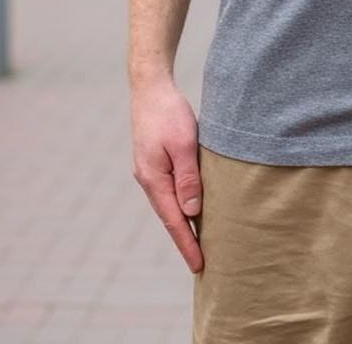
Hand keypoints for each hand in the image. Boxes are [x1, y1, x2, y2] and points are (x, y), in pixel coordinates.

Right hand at [130, 76, 204, 272]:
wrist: (150, 87)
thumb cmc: (169, 113)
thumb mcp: (184, 144)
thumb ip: (188, 178)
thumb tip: (192, 211)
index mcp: (154, 179)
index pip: (173, 221)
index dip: (187, 243)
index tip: (199, 265)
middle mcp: (149, 179)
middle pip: (169, 216)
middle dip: (185, 239)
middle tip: (202, 262)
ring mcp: (150, 170)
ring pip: (169, 203)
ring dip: (183, 222)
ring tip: (200, 241)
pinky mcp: (155, 161)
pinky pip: (170, 189)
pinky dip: (180, 203)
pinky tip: (191, 207)